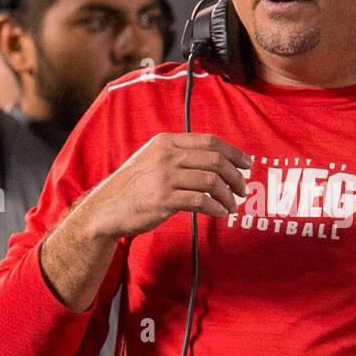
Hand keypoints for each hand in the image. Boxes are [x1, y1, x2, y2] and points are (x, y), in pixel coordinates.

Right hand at [79, 132, 250, 240]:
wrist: (107, 208)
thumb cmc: (135, 186)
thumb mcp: (153, 159)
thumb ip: (180, 155)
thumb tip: (216, 161)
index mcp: (167, 142)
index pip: (210, 141)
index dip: (233, 152)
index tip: (247, 164)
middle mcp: (167, 156)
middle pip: (215, 160)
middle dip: (235, 176)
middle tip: (243, 189)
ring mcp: (164, 177)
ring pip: (211, 181)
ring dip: (228, 195)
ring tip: (233, 206)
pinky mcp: (163, 199)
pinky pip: (201, 202)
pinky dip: (217, 208)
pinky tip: (221, 213)